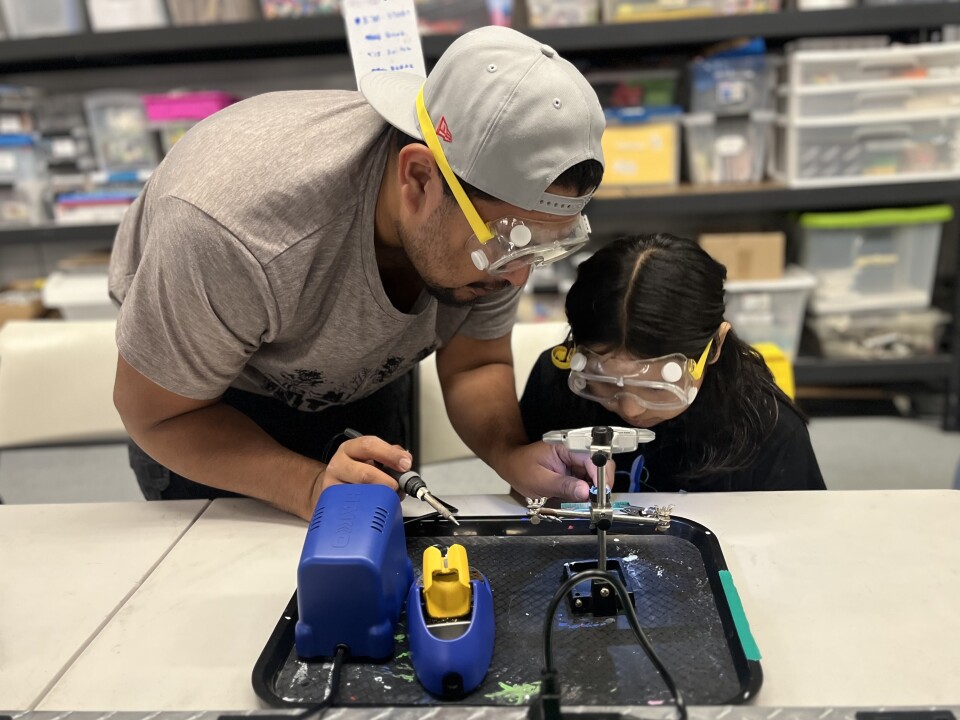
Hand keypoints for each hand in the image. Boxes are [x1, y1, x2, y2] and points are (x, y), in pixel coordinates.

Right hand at [305, 435, 412, 516]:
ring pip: (360, 493)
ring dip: (379, 497)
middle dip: (386, 481)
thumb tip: (405, 460)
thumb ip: (390, 455)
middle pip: (364, 474)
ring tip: (388, 497)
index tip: (406, 464)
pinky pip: (353, 507)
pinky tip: (373, 506)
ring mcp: (333, 484)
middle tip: (398, 486)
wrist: (334, 485)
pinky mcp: (332, 502)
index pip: (369, 446)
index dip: (390, 455)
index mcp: (351, 448)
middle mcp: (339, 463)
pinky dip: (368, 508)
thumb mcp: (370, 456)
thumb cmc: (356, 470)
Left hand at [495, 441, 615, 501]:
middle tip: (598, 502)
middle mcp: (574, 453)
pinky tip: (585, 501)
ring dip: (597, 490)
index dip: (600, 475)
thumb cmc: (521, 468)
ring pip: (597, 475)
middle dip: (602, 484)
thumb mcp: (540, 481)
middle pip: (600, 465)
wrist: (512, 466)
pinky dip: (589, 492)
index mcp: (566, 448)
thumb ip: (563, 486)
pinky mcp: (575, 471)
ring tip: (591, 504)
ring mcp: (575, 462)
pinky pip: (588, 481)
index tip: (601, 492)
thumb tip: (585, 492)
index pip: (592, 457)